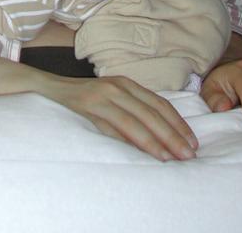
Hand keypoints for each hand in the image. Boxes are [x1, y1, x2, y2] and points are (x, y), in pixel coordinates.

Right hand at [43, 74, 198, 161]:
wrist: (48, 88)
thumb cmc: (84, 99)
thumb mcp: (111, 100)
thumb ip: (132, 111)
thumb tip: (161, 137)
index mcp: (127, 84)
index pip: (159, 103)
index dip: (178, 123)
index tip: (193, 142)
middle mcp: (118, 86)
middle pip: (152, 112)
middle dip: (173, 135)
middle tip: (189, 154)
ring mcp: (103, 96)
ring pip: (136, 120)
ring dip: (156, 140)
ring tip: (172, 157)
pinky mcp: (88, 107)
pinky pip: (113, 126)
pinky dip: (130, 139)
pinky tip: (142, 150)